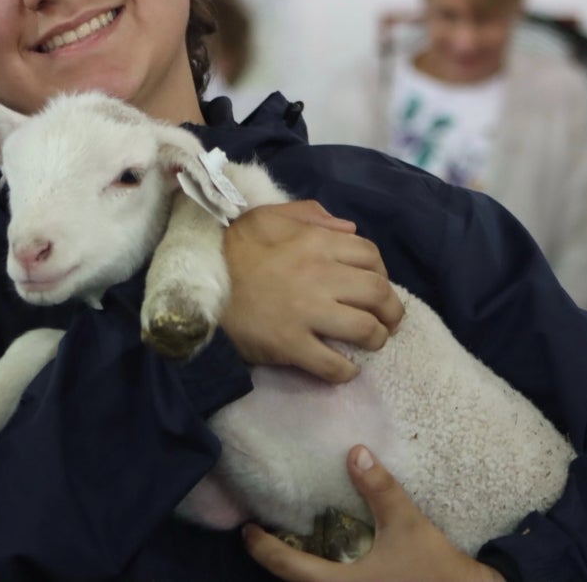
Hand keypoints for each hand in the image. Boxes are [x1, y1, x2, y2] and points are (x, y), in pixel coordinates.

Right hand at [221, 200, 402, 381]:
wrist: (195, 281)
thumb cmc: (232, 247)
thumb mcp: (268, 217)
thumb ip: (309, 215)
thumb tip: (348, 228)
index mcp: (315, 242)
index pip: (370, 256)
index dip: (381, 273)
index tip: (375, 287)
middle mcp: (318, 275)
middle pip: (378, 293)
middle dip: (391, 311)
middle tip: (386, 321)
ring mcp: (305, 312)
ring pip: (365, 329)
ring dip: (376, 339)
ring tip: (370, 343)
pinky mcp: (290, 344)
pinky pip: (332, 365)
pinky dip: (346, 371)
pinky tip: (345, 369)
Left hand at [242, 445, 504, 581]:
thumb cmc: (435, 571)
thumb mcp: (407, 525)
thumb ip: (379, 489)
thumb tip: (356, 452)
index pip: (286, 566)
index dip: (261, 547)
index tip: (247, 529)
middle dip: (278, 558)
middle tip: (266, 531)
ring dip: (303, 568)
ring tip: (295, 540)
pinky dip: (325, 574)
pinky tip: (332, 558)